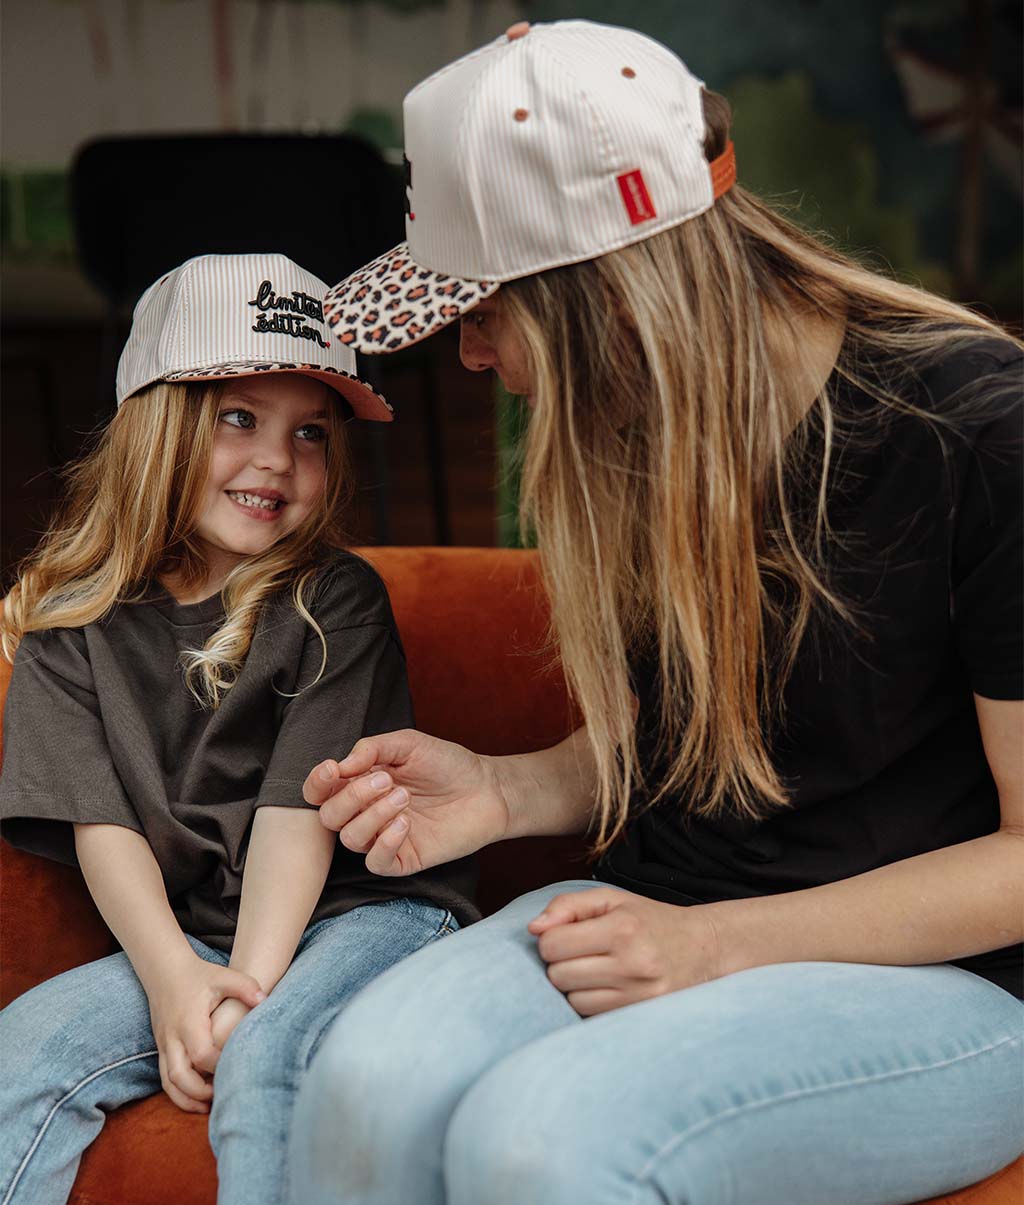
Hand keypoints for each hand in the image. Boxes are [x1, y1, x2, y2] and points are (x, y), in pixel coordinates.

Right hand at [145, 955, 264, 1112]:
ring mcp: (164, 1044)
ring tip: (209, 1108)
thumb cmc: (199, 974)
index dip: (219, 1066)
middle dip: (200, 1092)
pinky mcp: (161, 1048)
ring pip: (169, 1083)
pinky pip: (165, 1078)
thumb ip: (245, 986)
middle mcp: (172, 1037)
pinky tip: (197, 1097)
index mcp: (189, 1022)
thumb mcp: (224, 976)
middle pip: (180, 1076)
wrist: (165, 971)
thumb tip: (265, 1000)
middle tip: (223, 1096)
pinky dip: (178, 1093)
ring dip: (187, 1099)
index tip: (237, 1069)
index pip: (202, 1054)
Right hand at [303, 729, 508, 875]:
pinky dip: (385, 842)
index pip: (320, 791)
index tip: (333, 770)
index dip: (317, 784)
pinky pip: (376, 861)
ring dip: (373, 815)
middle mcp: (366, 812)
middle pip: (330, 816)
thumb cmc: (447, 764)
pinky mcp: (403, 859)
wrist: (486, 788)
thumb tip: (341, 765)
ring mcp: (382, 837)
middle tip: (386, 780)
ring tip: (404, 796)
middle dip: (352, 797)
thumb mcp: (408, 744)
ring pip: (350, 838)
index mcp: (361, 783)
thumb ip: (372, 749)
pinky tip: (405, 824)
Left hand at [528, 887, 722, 1016]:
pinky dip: (591, 1003)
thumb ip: (567, 906)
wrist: (704, 948)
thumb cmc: (648, 920)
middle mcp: (633, 963)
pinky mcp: (643, 1016)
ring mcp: (640, 995)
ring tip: (597, 971)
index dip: (551, 939)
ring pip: (572, 1001)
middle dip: (561, 964)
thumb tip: (533, 929)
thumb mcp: (611, 899)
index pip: (552, 944)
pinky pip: (592, 1017)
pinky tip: (608, 988)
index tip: (566, 936)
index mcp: (622, 927)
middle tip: (582, 954)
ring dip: (575, 987)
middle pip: (558, 975)